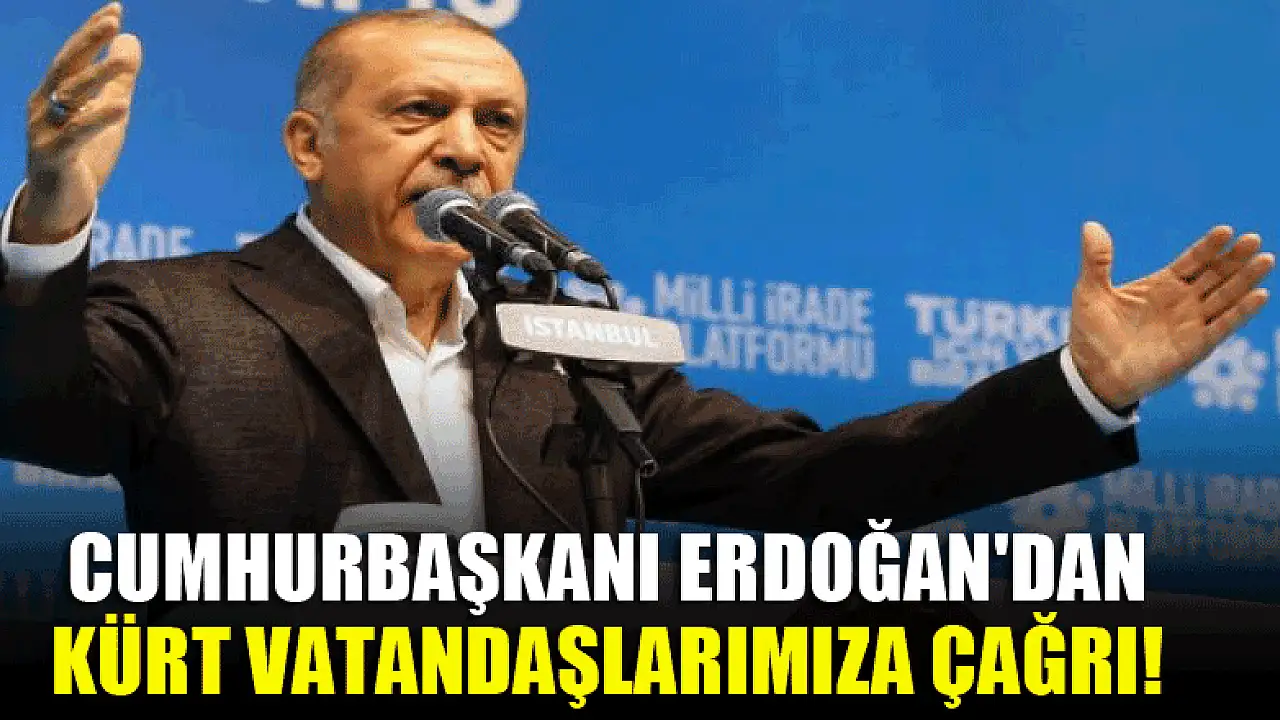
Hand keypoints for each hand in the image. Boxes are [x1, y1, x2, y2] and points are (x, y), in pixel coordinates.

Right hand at [15, 2, 141, 244]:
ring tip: (125, 61)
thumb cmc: (81, 156)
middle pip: (66, 67)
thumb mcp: (105, 113)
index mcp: (55, 93)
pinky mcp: (53, 157)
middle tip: (113, 19)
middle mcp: (44, 106)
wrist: (59, 205)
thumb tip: (131, 39)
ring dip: (97, 76)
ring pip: (70, 97)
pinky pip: (76, 134)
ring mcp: (44, 131)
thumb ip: (118, 81)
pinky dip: (99, 118)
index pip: (73, 55)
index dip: (92, 32)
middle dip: (88, 42)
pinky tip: (121, 107)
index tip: (115, 8)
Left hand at [1068, 221, 1273, 410]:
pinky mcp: (1195, 347)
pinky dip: (1241, 312)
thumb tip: (1090, 225)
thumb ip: (1097, 261)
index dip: (1208, 247)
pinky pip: (1223, 327)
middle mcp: (1182, 302)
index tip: (1225, 230)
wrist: (1092, 374)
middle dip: (1234, 258)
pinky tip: (1260, 295)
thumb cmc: (1091, 334)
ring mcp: (1191, 324)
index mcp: (1161, 285)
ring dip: (1245, 280)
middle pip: (1215, 275)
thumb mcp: (1090, 292)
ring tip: (1265, 260)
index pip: (1192, 261)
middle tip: (1254, 240)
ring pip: (1225, 297)